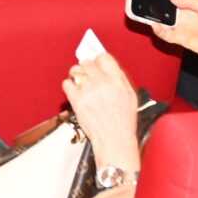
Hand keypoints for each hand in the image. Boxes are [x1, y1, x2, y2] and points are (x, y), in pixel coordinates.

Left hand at [63, 52, 142, 174]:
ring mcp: (87, 92)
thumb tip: (108, 66)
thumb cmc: (123, 122)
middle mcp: (102, 84)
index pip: (104, 57)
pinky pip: (66, 83)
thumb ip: (119, 79)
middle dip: (88, 68)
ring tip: (82, 83)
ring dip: (77, 75)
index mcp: (117, 81)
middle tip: (89, 76)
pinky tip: (76, 92)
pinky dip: (69, 86)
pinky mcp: (76, 101)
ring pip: (75, 70)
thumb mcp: (130, 96)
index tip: (98, 64)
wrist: (114, 140)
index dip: (99, 60)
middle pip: (88, 62)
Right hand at [148, 0, 197, 57]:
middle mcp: (183, 12)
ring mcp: (180, 24)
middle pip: (165, 3)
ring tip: (145, 10)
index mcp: (191, 1)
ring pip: (161, 18)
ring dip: (153, 14)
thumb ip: (192, 2)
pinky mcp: (179, 37)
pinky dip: (158, 30)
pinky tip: (155, 25)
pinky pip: (164, 33)